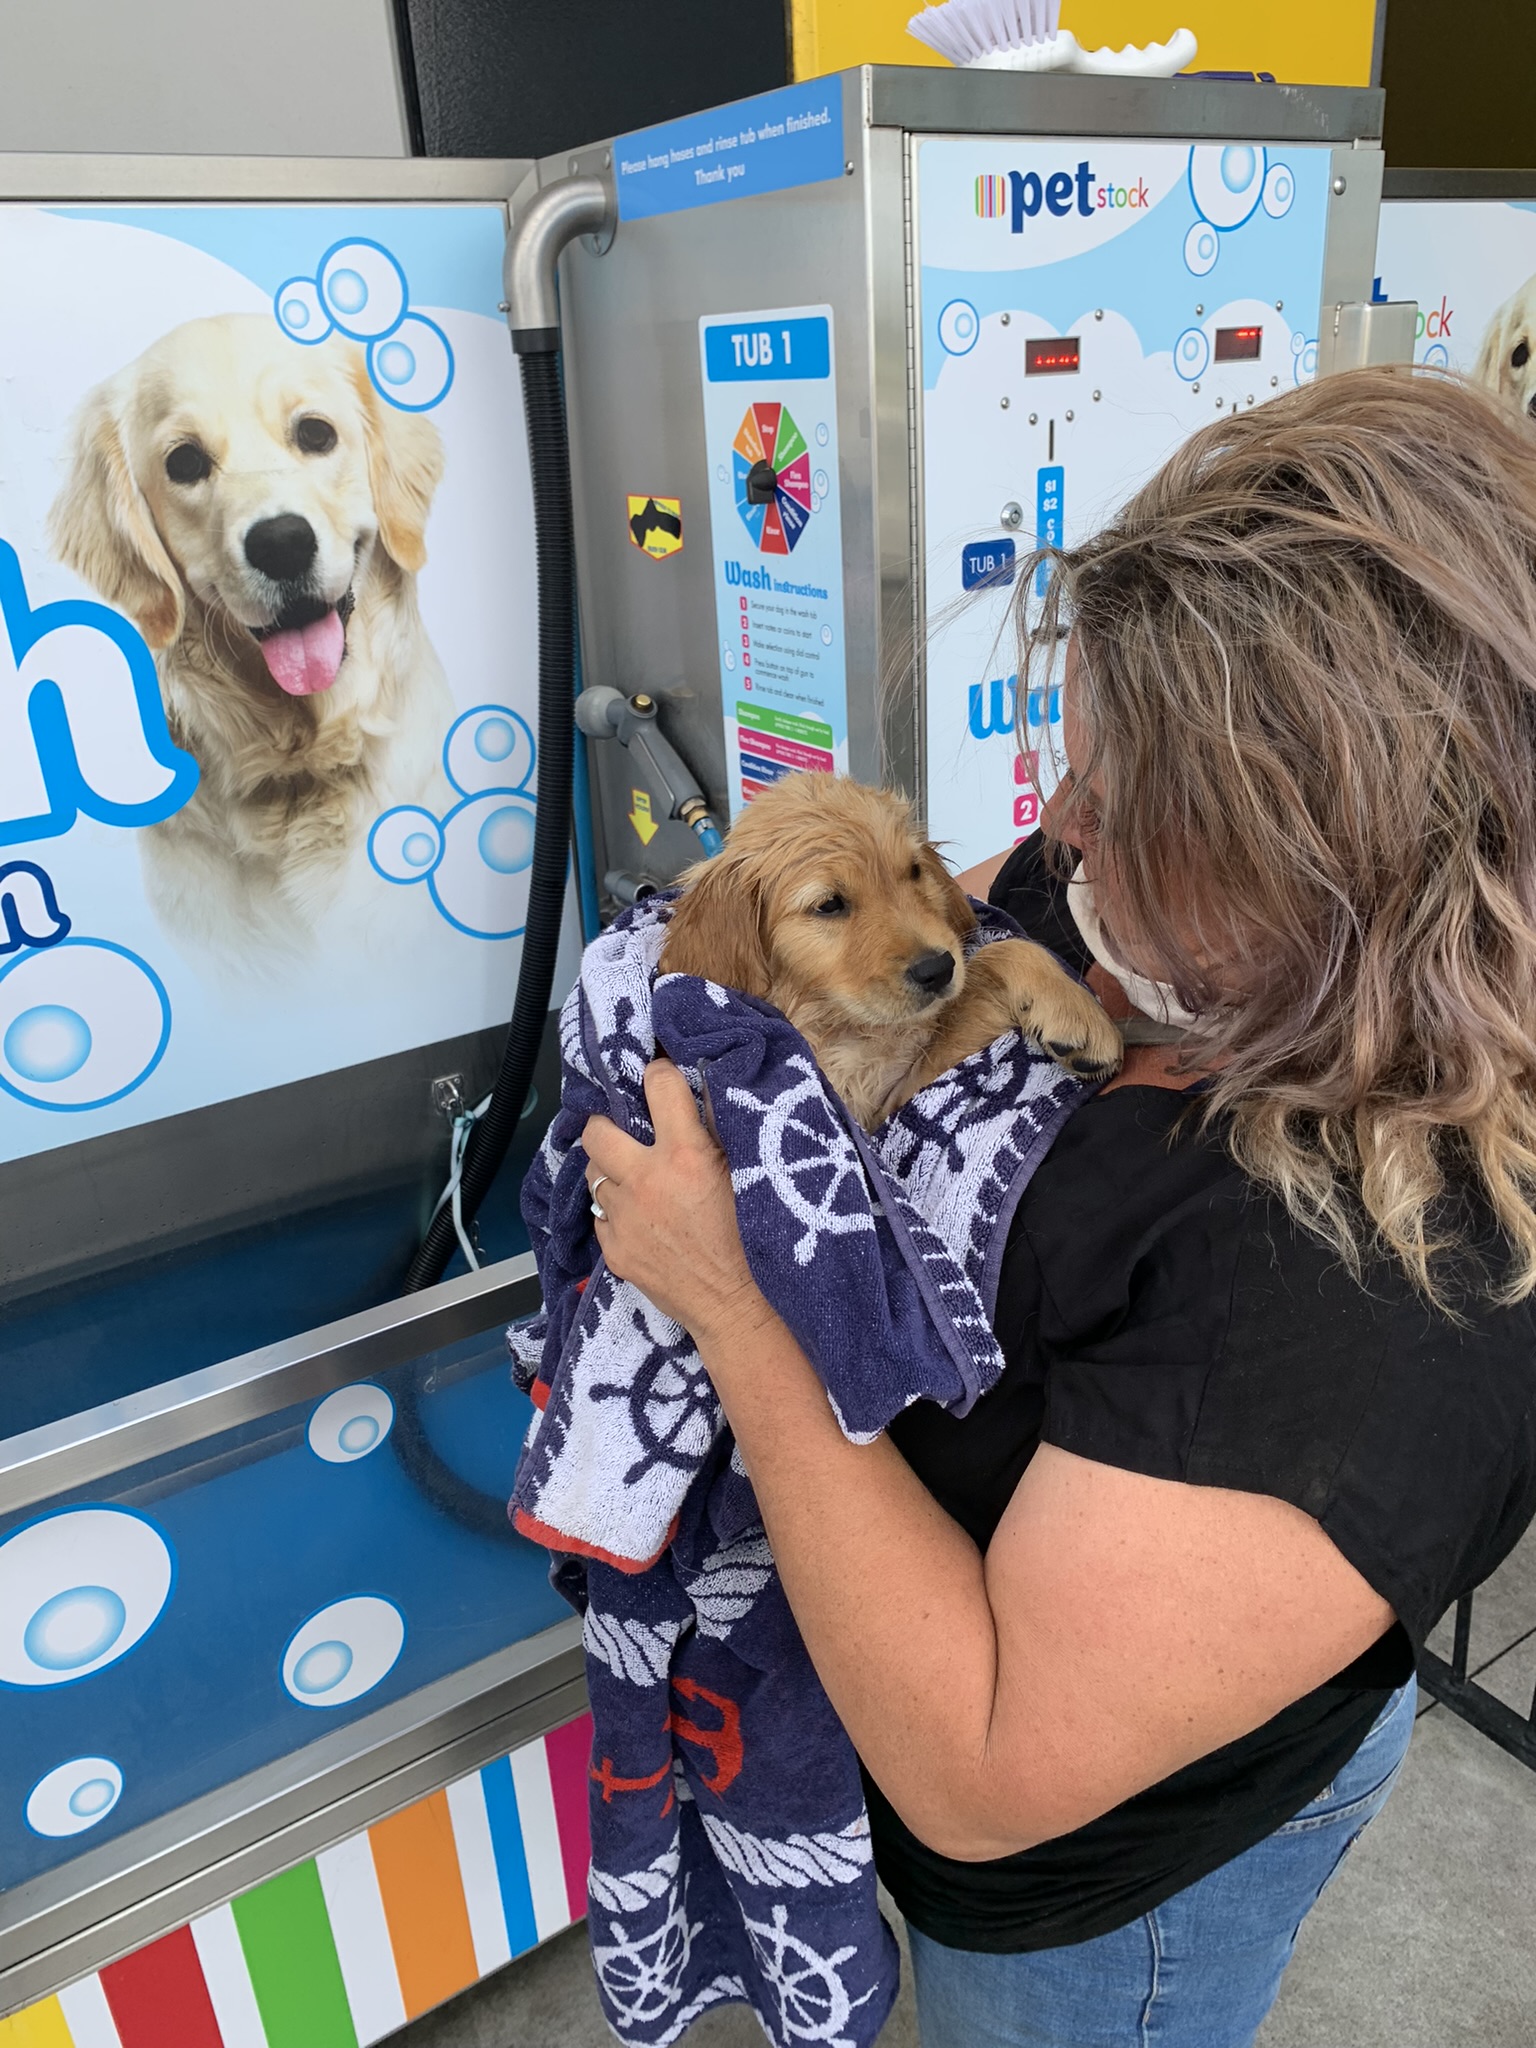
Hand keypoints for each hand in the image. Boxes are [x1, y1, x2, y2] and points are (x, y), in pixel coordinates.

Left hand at [583, 1060, 770, 1347]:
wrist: (742, 1307)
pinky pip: (601, 1217)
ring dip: (611, 1170)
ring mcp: (624, 1219)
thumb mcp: (749, 1173)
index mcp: (685, 1155)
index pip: (657, 1085)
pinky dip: (616, 1212)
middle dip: (608, 1123)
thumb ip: (721, 1130)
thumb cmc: (756, 1239)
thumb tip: (704, 1087)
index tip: (662, 1079)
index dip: (660, 1075)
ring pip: (594, 1174)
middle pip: (596, 1131)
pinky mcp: (615, 1251)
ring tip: (635, 1178)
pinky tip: (641, 1219)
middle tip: (627, 1130)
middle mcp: (646, 1182)